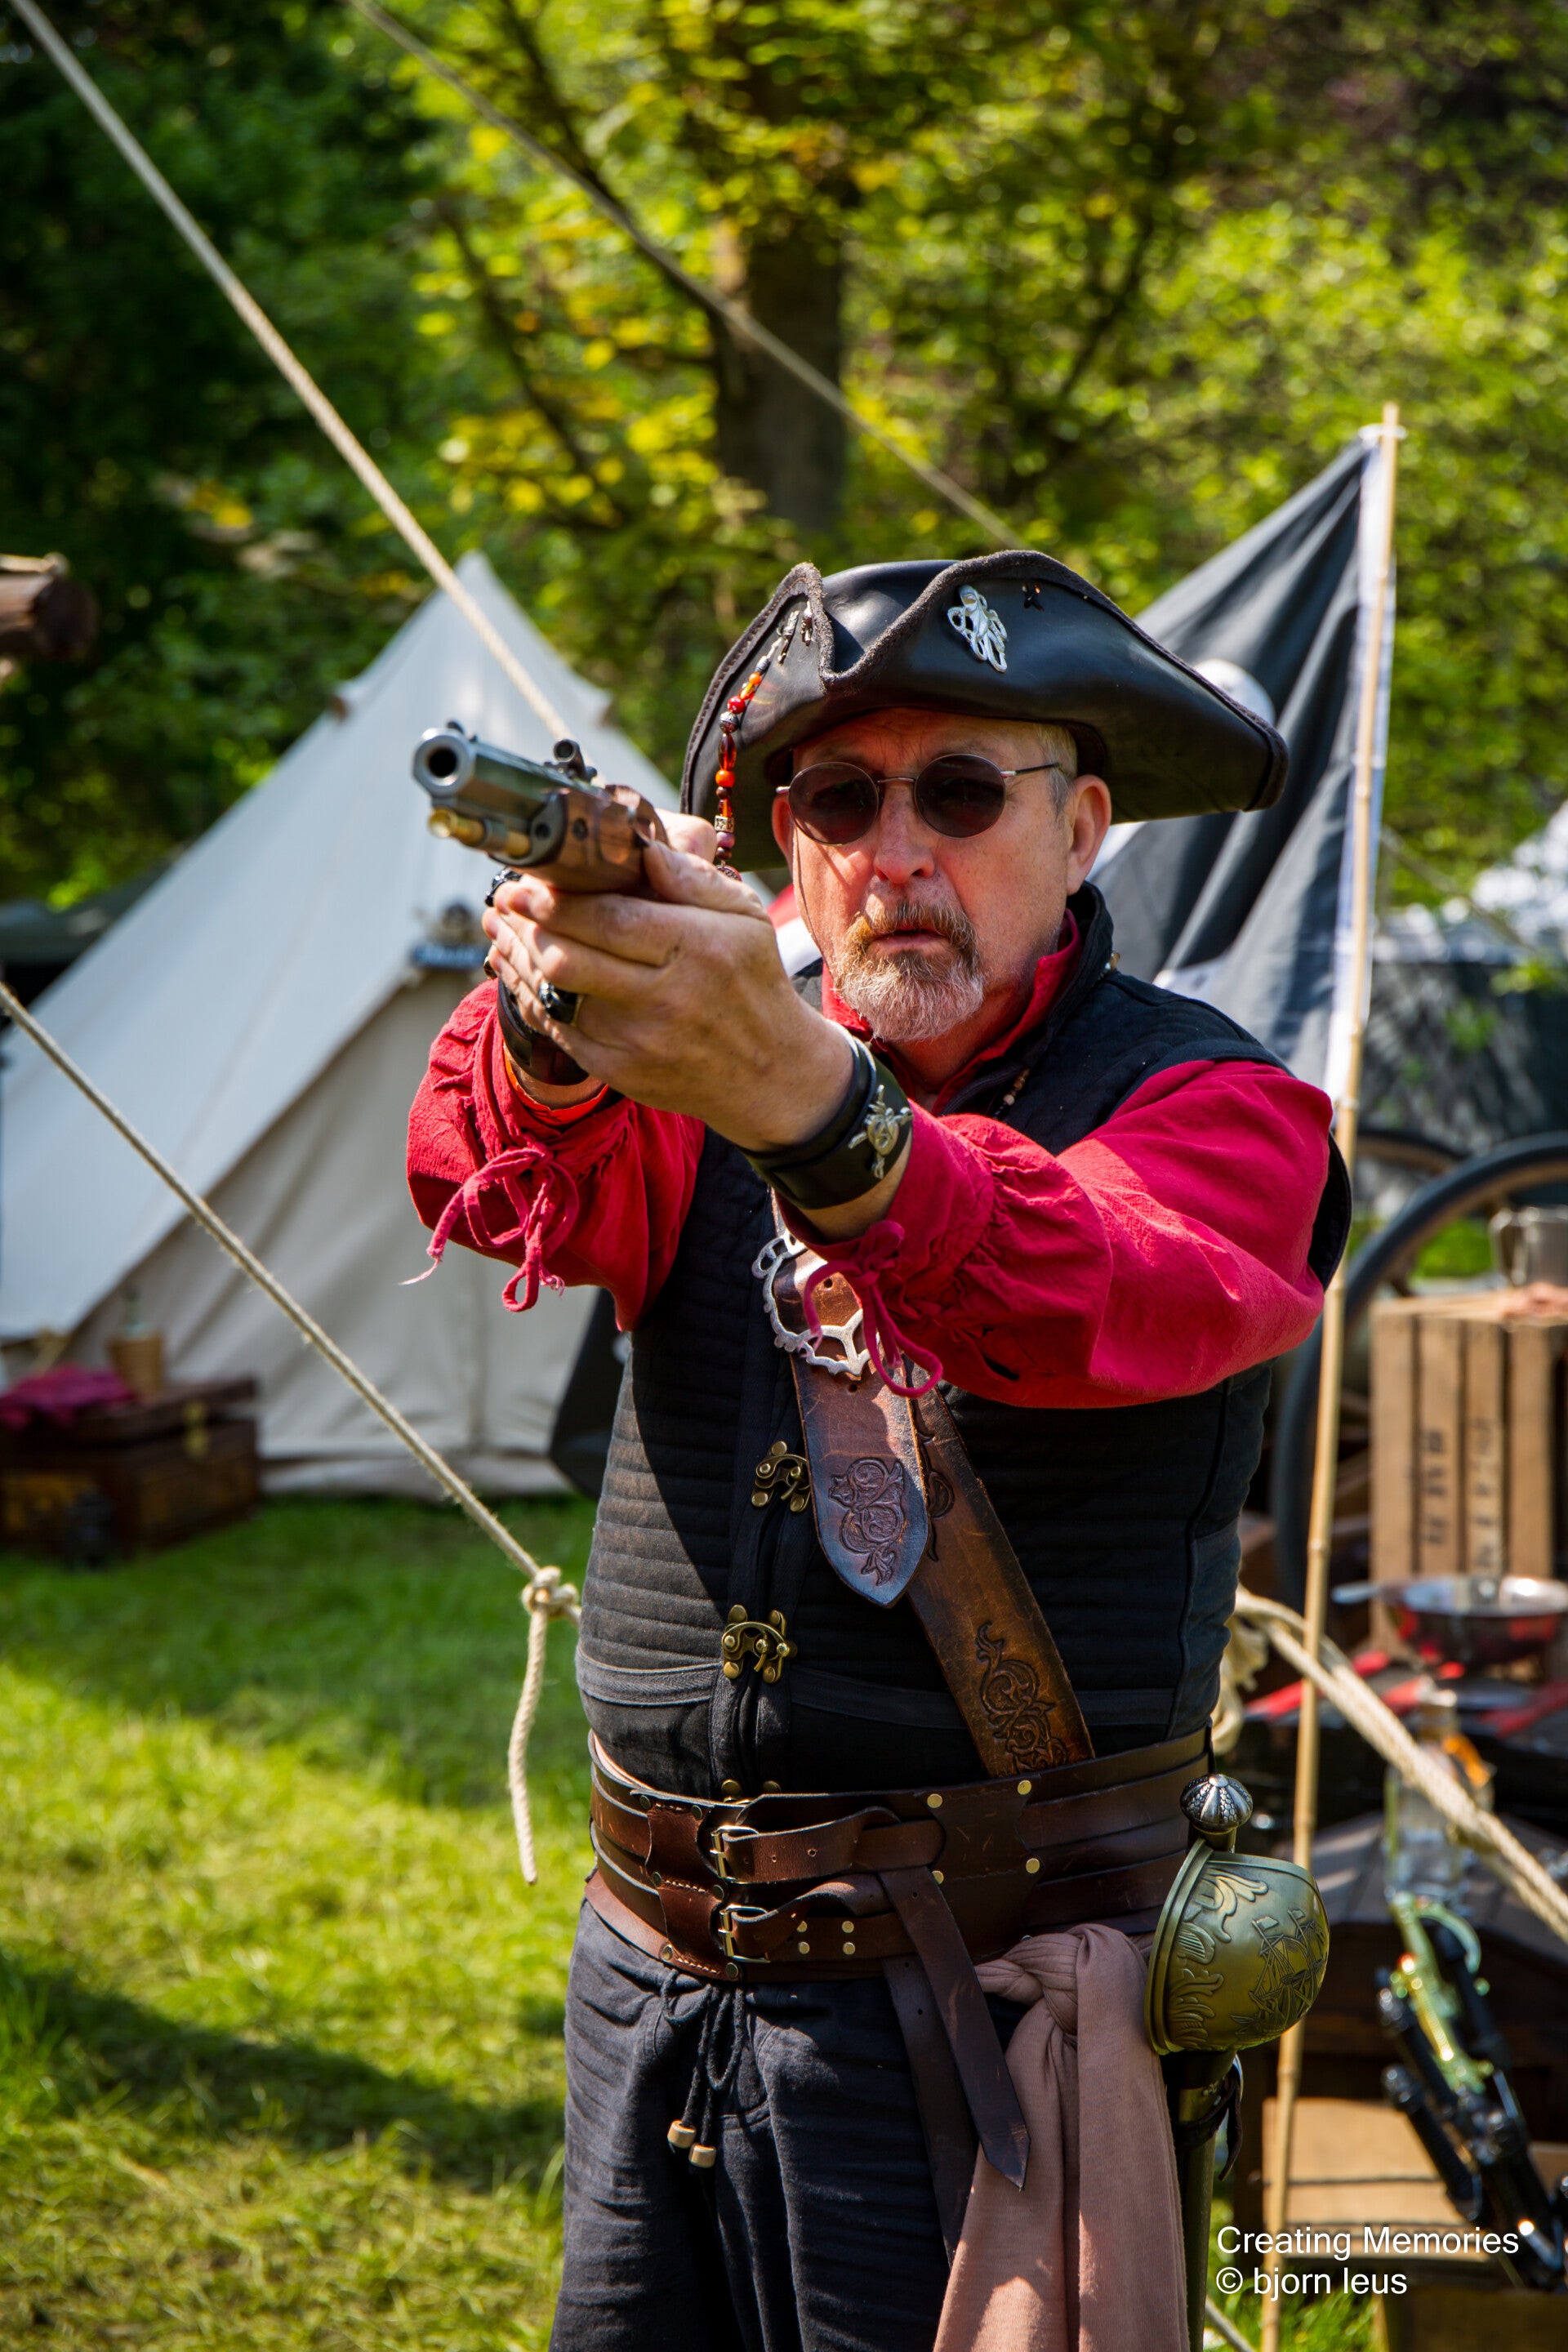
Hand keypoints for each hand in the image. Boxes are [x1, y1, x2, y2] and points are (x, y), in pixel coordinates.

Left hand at [482, 821, 856, 1154]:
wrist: (769, 1073)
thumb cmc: (751, 982)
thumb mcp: (746, 918)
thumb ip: (694, 879)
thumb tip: (643, 848)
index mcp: (698, 949)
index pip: (608, 919)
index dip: (555, 900)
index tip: (524, 880)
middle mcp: (665, 998)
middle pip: (568, 958)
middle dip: (524, 924)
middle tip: (504, 898)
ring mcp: (638, 1041)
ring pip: (552, 994)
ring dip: (516, 955)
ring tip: (499, 925)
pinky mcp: (619, 1071)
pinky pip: (557, 1028)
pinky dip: (528, 993)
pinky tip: (515, 966)